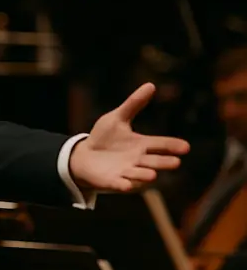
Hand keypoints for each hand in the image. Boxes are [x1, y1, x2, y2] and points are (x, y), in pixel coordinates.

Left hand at [68, 83, 189, 192]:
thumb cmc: (103, 138)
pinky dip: (123, 185)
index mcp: (142, 145)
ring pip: (139, 175)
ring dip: (145, 175)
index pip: (161, 145)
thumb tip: (151, 85)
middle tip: (175, 162)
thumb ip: (133, 104)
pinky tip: (125, 185)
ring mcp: (126, 172)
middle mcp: (138, 160)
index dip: (173, 146)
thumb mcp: (117, 118)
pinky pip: (119, 184)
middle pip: (154, 162)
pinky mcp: (112, 181)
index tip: (185, 147)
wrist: (83, 156)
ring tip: (152, 175)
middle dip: (164, 162)